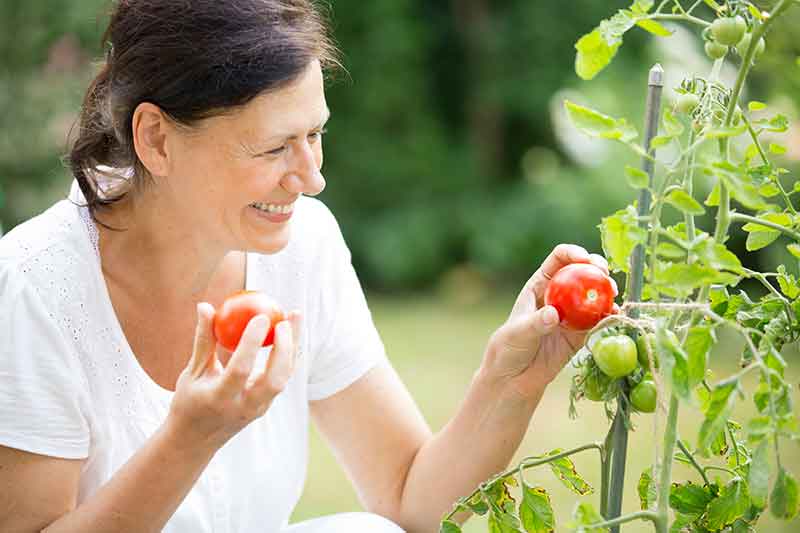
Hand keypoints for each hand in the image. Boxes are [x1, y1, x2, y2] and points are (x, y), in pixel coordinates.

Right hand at [166, 302, 301, 451]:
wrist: (196, 440)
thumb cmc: (189, 400)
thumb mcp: (192, 372)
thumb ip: (203, 340)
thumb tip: (205, 306)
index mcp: (219, 399)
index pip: (240, 370)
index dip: (251, 343)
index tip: (260, 317)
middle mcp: (243, 407)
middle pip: (274, 379)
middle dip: (284, 348)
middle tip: (285, 318)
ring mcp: (258, 409)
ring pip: (284, 379)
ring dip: (293, 347)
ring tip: (295, 315)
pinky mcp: (267, 405)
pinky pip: (283, 378)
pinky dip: (290, 354)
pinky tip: (293, 330)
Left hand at [481, 244, 617, 399]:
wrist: (515, 378)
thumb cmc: (508, 349)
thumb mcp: (518, 333)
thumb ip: (536, 323)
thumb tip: (554, 314)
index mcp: (539, 285)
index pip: (557, 261)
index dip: (572, 253)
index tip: (584, 258)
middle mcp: (559, 296)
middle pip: (581, 273)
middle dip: (596, 267)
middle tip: (604, 274)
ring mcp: (572, 314)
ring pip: (594, 295)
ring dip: (607, 291)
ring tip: (613, 292)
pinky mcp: (581, 333)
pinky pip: (598, 321)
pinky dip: (609, 316)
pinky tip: (615, 315)